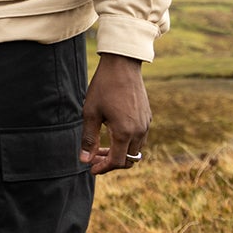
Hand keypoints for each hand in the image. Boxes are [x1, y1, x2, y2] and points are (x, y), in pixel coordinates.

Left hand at [80, 55, 148, 174]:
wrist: (123, 64)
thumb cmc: (104, 87)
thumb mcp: (90, 113)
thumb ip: (88, 139)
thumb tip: (85, 160)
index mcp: (124, 132)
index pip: (116, 162)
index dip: (103, 168)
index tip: (91, 169)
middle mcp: (139, 131)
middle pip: (128, 160)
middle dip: (111, 163)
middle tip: (94, 159)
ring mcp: (145, 124)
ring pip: (135, 150)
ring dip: (120, 153)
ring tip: (101, 148)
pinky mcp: (147, 116)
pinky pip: (140, 138)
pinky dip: (127, 143)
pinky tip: (113, 134)